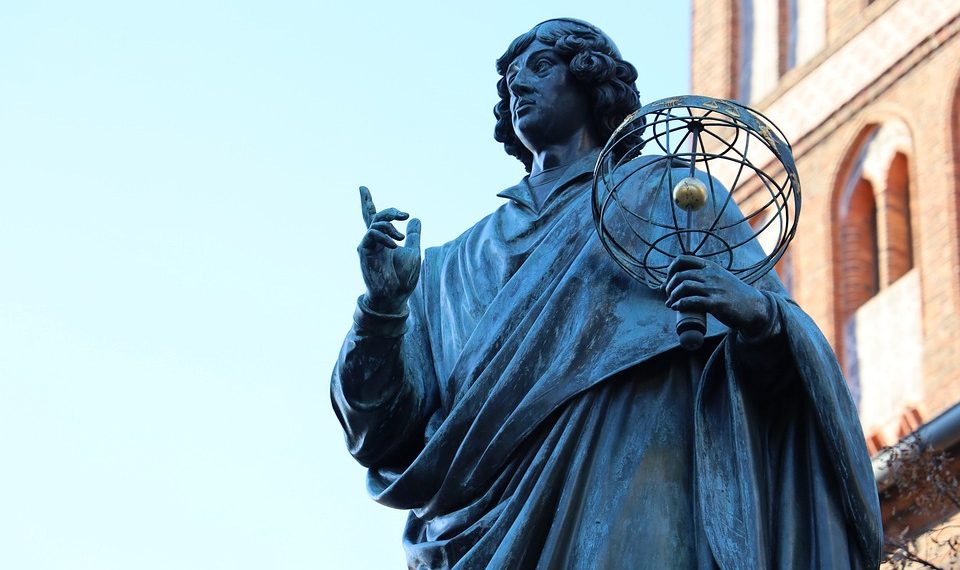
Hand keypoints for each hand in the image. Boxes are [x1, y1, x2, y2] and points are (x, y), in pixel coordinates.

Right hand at [357, 186, 421, 313]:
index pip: (375, 218)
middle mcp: (374, 241)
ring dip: (390, 226)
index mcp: (385, 240)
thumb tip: (415, 219)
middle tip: (403, 215)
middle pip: (374, 216)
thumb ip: (414, 235)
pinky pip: (372, 234)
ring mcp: (368, 245)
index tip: (362, 188)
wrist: (395, 295)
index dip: (367, 203)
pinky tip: (395, 245)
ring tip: (401, 238)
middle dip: (389, 211)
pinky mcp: (364, 250)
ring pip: (375, 223)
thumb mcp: (413, 251)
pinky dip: (384, 236)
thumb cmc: (404, 277)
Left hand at [662, 254, 770, 336]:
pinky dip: (680, 304)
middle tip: (668, 295)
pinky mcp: (716, 303)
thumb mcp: (718, 278)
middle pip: (680, 275)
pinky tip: (676, 308)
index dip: (670, 270)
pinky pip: (692, 301)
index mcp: (710, 266)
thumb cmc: (733, 294)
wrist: (754, 307)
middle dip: (669, 286)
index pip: (682, 259)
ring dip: (673, 295)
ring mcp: (714, 288)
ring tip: (671, 303)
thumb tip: (675, 282)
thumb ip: (701, 277)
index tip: (669, 281)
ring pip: (684, 286)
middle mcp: (711, 274)